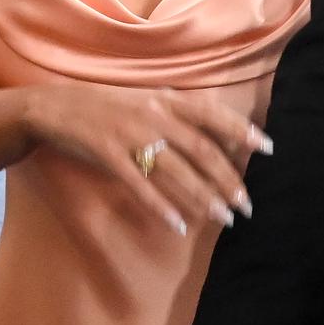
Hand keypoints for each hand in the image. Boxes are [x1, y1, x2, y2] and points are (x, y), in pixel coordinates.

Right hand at [24, 82, 270, 235]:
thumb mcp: (146, 99)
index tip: (268, 148)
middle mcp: (153, 115)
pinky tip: (179, 226)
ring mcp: (130, 135)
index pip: (213, 115)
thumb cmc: (106, 105)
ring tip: (224, 217)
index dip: (242, 131)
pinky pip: (140, 186)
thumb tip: (218, 135)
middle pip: (201, 150)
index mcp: (165, 99)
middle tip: (247, 204)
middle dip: (228, 179)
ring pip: (176, 171)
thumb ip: (179, 113)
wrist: (55, 106)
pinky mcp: (107, 154)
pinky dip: (161, 207)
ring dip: (203, 197)